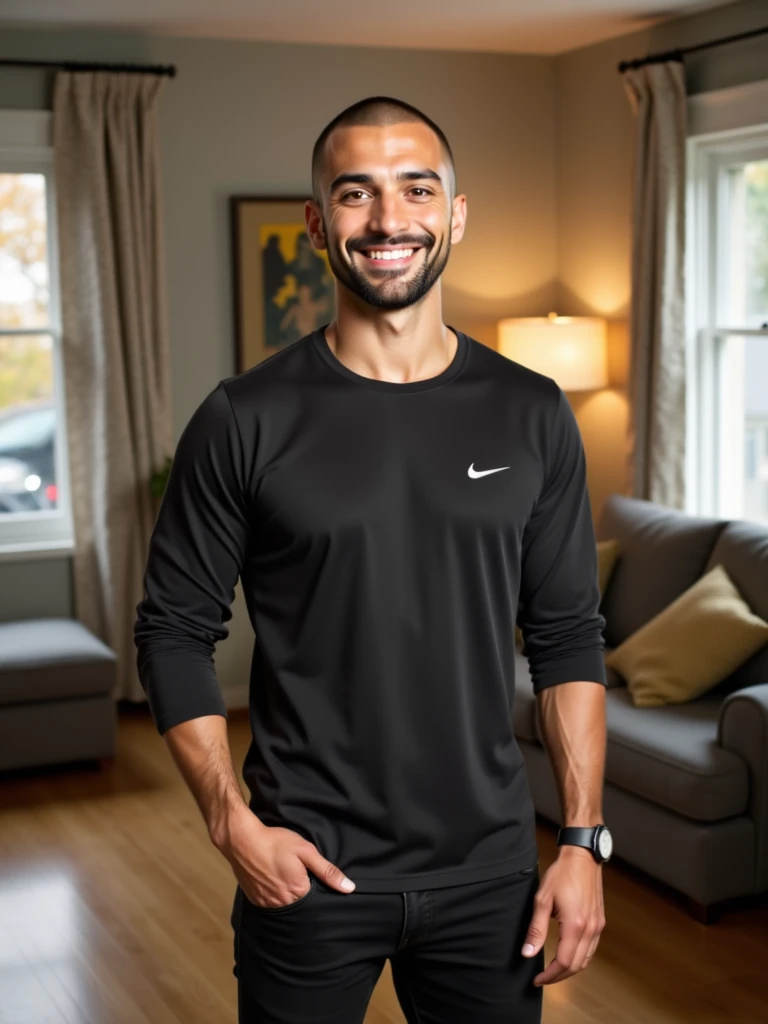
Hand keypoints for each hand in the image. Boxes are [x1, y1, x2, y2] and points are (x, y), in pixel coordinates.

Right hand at [213, 804, 355, 907]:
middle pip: (300, 903)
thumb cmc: (275, 842)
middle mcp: (283, 903)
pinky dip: (274, 895)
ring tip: (284, 876)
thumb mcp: (306, 851)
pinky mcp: (255, 900)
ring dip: (287, 894)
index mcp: (298, 892)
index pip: (316, 898)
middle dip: (302, 891)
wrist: (242, 840)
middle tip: (295, 872)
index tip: (311, 875)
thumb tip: (349, 888)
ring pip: (285, 905)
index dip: (316, 886)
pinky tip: (273, 880)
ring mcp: (267, 903)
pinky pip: (270, 903)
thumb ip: (327, 871)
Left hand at [521, 846, 604, 985]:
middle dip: (559, 976)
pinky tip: (567, 954)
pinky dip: (580, 958)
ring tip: (553, 970)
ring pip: (586, 960)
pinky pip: (591, 949)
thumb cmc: (561, 874)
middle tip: (543, 978)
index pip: (564, 962)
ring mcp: (597, 926)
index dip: (550, 975)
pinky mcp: (600, 922)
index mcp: (575, 925)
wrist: (582, 857)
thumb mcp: (542, 900)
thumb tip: (528, 953)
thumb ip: (536, 929)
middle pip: (577, 966)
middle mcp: (590, 929)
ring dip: (570, 969)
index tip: (537, 979)